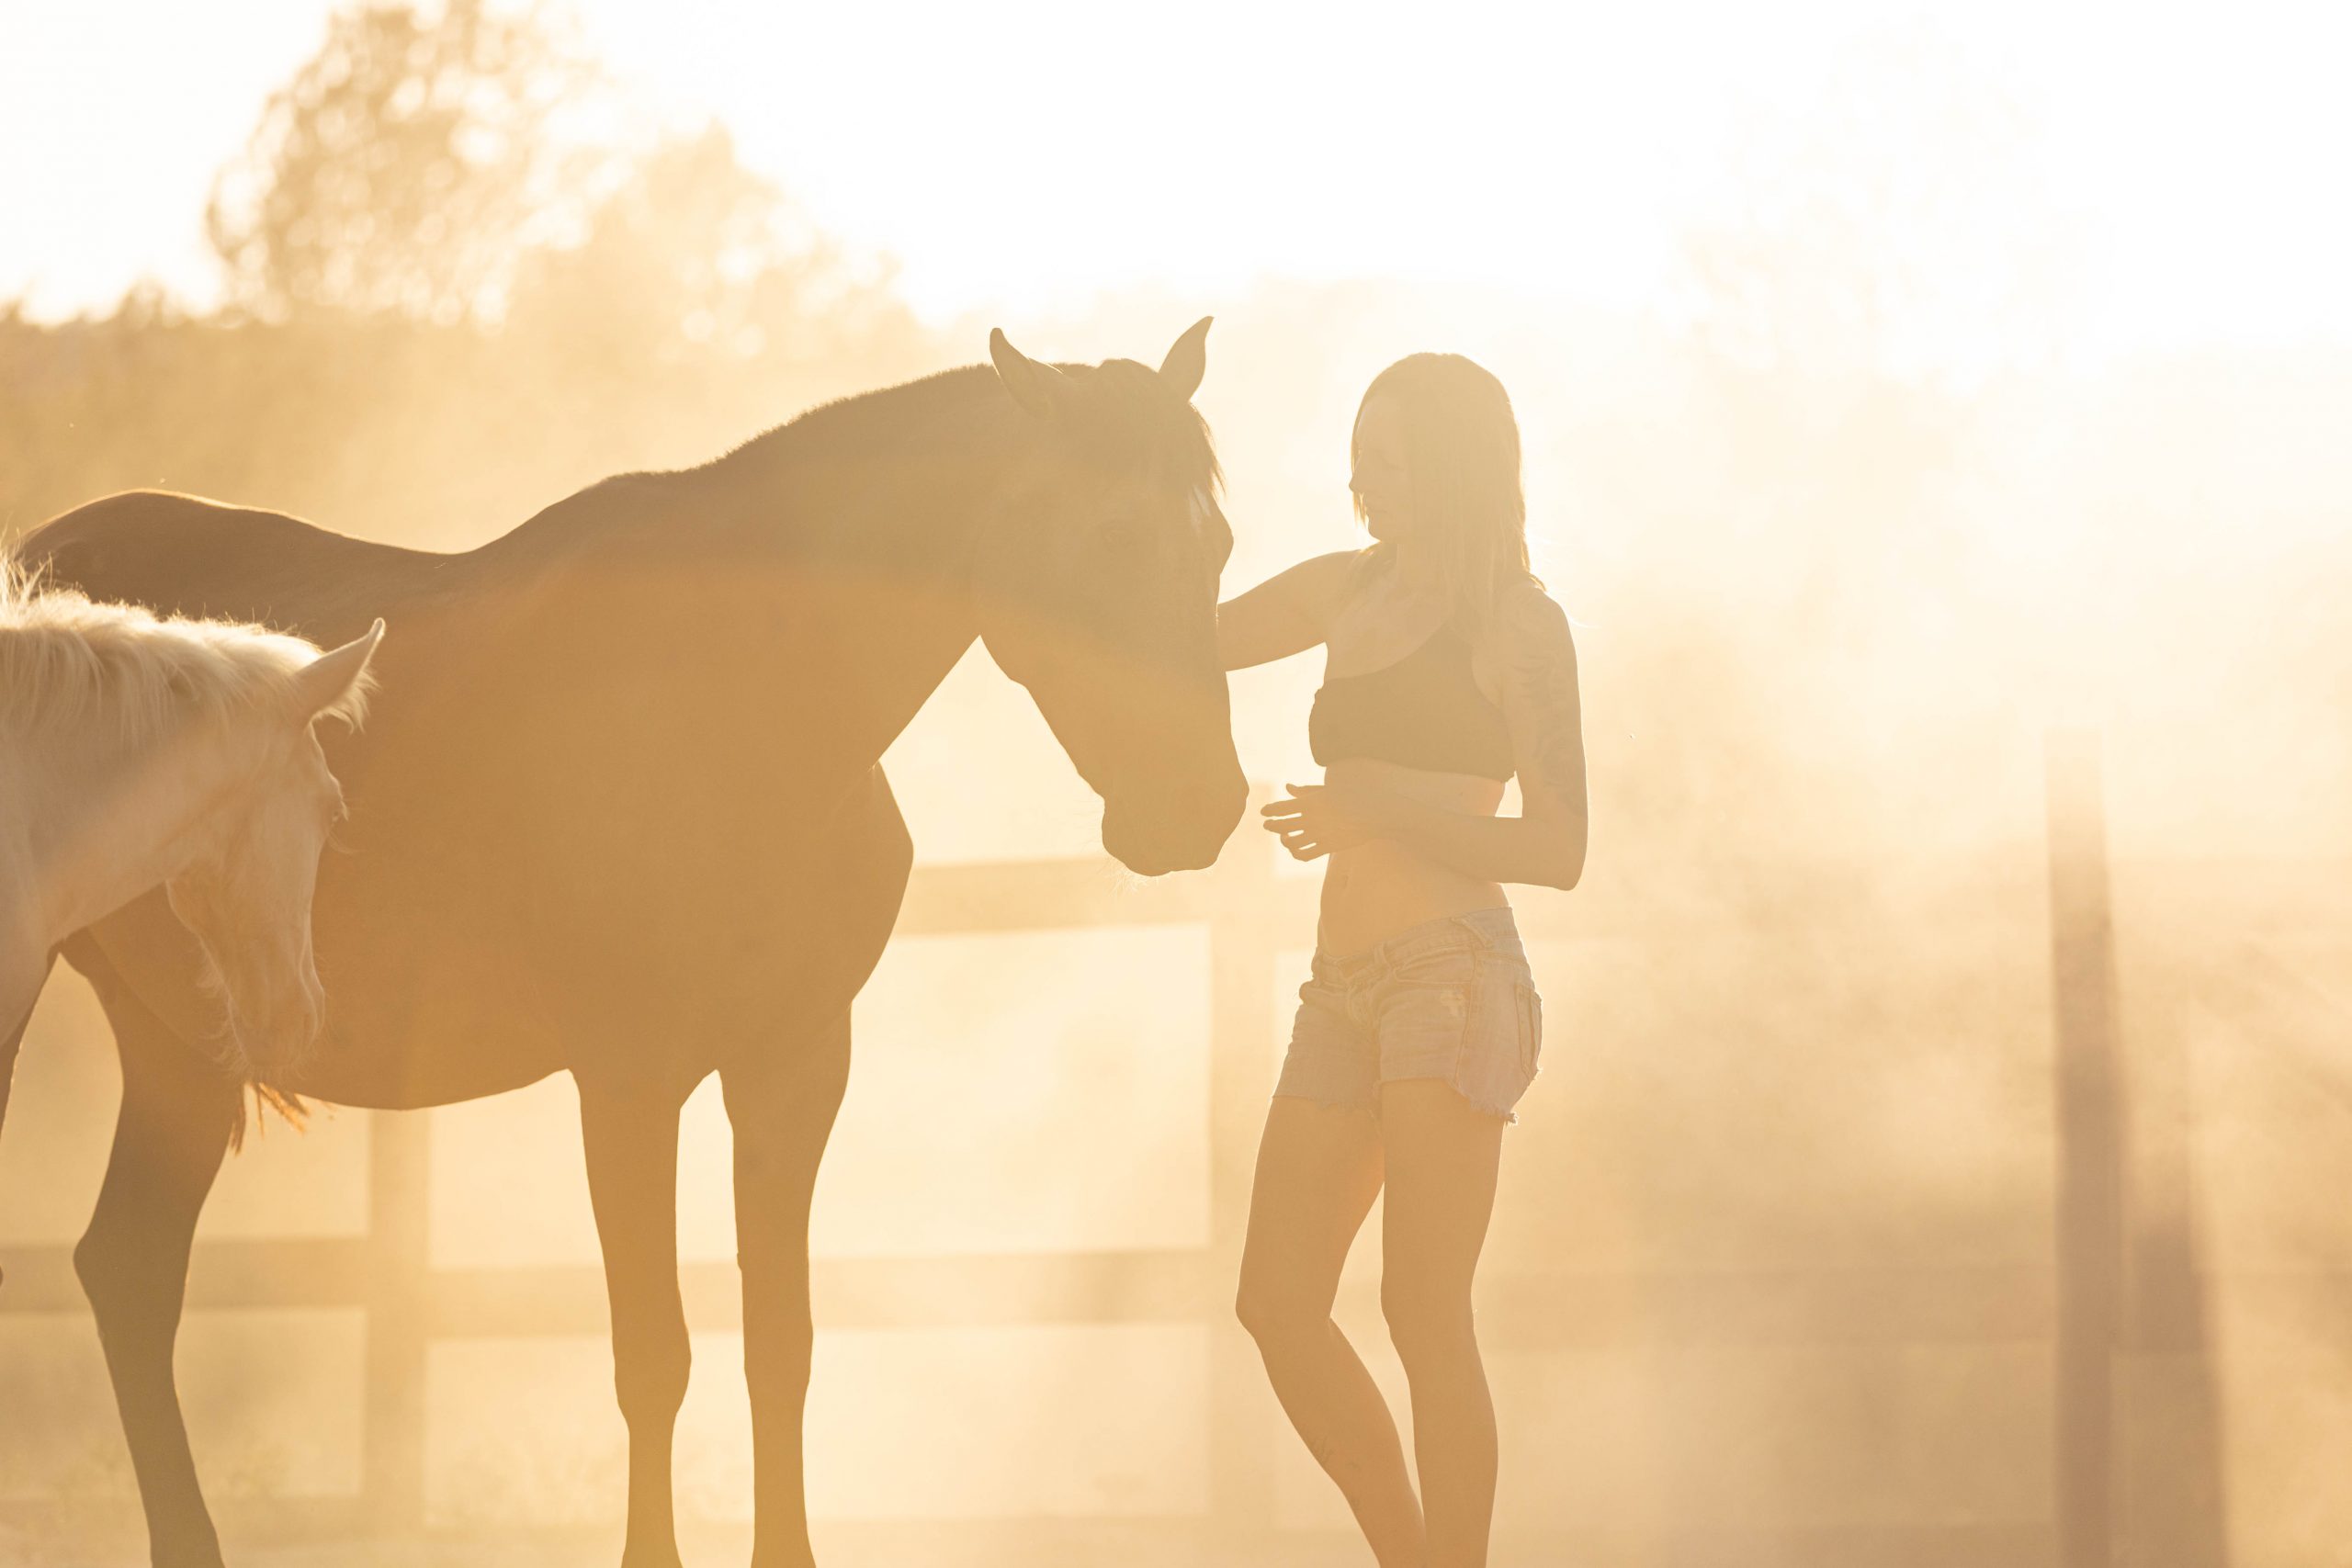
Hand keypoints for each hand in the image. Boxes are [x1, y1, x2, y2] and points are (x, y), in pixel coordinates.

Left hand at [1259, 780, 1403, 860]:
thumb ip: (1305, 791)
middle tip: (1267, 824)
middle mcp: (1311, 820)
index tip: (1264, 812)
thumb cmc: (1351, 796)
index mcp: (1310, 802)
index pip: (1280, 808)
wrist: (1374, 813)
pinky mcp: (1326, 847)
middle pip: (1281, 825)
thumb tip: (1287, 787)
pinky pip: (1304, 855)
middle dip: (1271, 825)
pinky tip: (1296, 848)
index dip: (1269, 810)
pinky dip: (1295, 853)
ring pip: (1290, 842)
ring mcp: (1319, 834)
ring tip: (1284, 837)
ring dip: (1283, 840)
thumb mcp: (1327, 789)